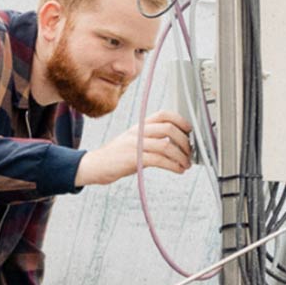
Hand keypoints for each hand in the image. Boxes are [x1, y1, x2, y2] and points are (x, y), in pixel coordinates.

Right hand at [75, 111, 191, 186]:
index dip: (180, 120)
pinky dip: (173, 166)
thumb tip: (174, 145)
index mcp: (139, 125)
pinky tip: (178, 170)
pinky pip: (159, 160)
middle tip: (190, 153)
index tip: (189, 131)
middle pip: (169, 128)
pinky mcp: (134, 159)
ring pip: (166, 145)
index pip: (164, 114)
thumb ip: (151, 140)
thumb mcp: (133, 141)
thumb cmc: (116, 156)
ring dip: (181, 156)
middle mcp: (138, 131)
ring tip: (186, 164)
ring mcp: (135, 144)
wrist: (95, 165)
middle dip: (185, 141)